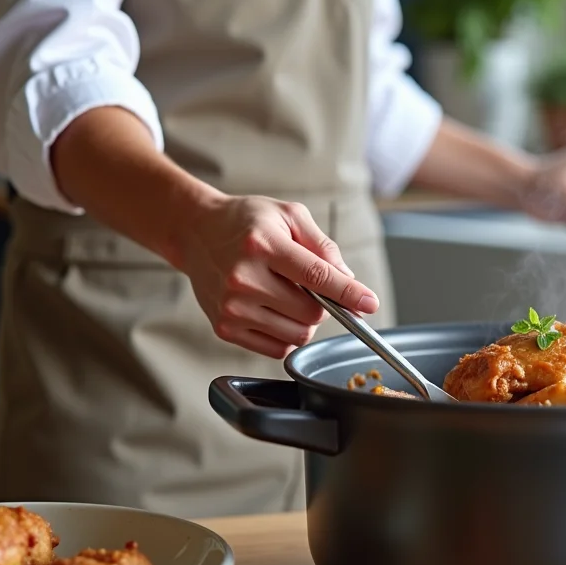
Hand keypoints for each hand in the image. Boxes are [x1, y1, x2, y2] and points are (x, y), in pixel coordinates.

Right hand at [177, 195, 379, 358]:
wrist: (196, 232)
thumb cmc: (246, 222)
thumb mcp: (289, 216)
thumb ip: (323, 246)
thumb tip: (348, 279)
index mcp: (261, 245)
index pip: (316, 277)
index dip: (348, 293)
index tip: (369, 304)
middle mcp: (243, 278)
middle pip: (310, 312)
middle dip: (323, 304)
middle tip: (309, 287)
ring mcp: (231, 307)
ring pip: (297, 335)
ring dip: (305, 321)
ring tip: (288, 295)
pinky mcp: (224, 328)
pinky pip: (277, 348)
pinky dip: (287, 334)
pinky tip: (274, 310)